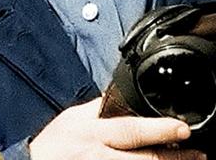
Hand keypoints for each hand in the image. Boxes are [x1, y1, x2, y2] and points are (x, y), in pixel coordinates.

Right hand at [30, 98, 201, 159]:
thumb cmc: (52, 145)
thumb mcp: (71, 120)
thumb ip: (97, 110)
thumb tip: (121, 97)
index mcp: (90, 132)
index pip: (129, 129)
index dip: (159, 129)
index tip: (182, 128)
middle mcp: (98, 155)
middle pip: (143, 158)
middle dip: (174, 156)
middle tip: (198, 153)